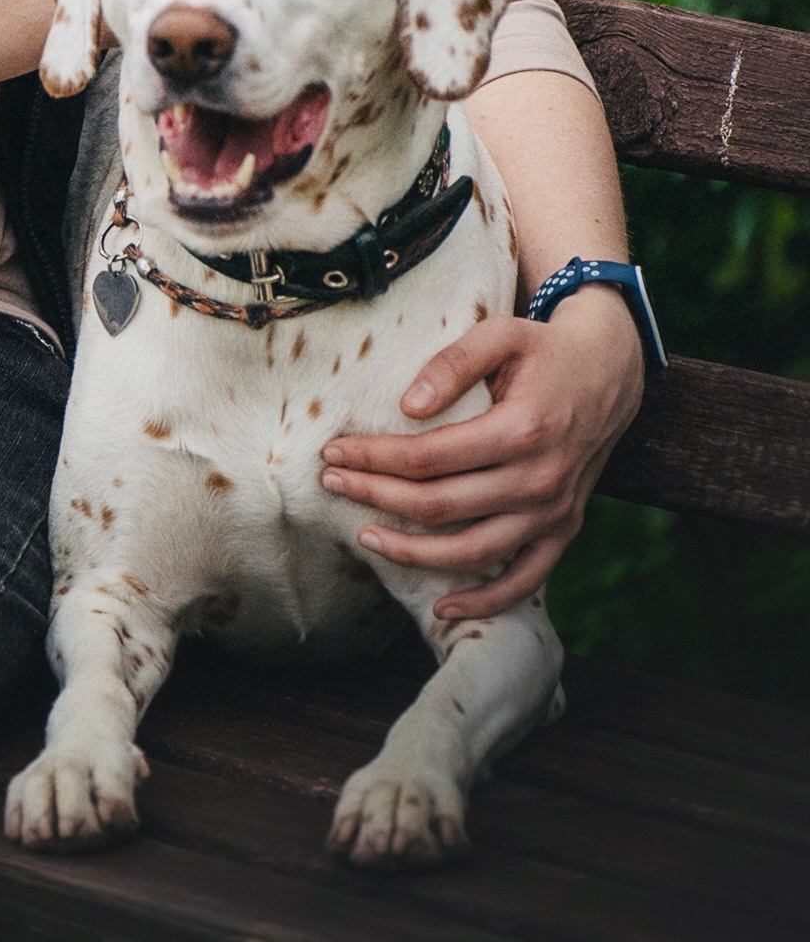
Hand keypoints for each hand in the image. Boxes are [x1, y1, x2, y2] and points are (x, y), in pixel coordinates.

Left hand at [319, 291, 645, 621]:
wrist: (610, 373)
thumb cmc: (543, 350)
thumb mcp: (500, 334)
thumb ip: (453, 363)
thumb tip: (408, 406)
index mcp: (522, 429)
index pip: (429, 456)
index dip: (375, 457)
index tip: (334, 450)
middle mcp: (540, 479)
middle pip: (440, 504)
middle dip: (376, 496)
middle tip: (332, 483)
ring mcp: (553, 512)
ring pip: (473, 551)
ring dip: (413, 553)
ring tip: (366, 538)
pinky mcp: (564, 531)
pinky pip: (523, 580)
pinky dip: (484, 600)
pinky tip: (442, 607)